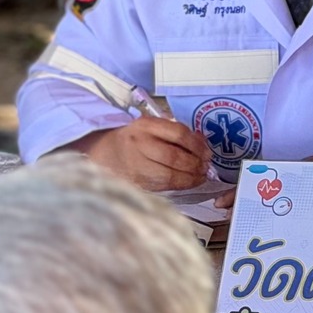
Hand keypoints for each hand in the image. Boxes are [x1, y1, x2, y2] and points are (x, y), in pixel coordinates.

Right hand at [77, 116, 210, 189]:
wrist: (105, 154)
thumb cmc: (135, 138)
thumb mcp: (152, 127)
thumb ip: (175, 132)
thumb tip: (203, 144)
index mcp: (145, 125)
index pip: (178, 133)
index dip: (197, 145)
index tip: (207, 152)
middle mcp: (139, 144)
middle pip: (174, 157)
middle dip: (195, 164)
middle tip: (206, 166)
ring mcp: (136, 165)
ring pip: (169, 176)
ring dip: (190, 178)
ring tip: (200, 176)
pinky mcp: (136, 183)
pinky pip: (163, 186)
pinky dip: (180, 186)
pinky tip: (189, 182)